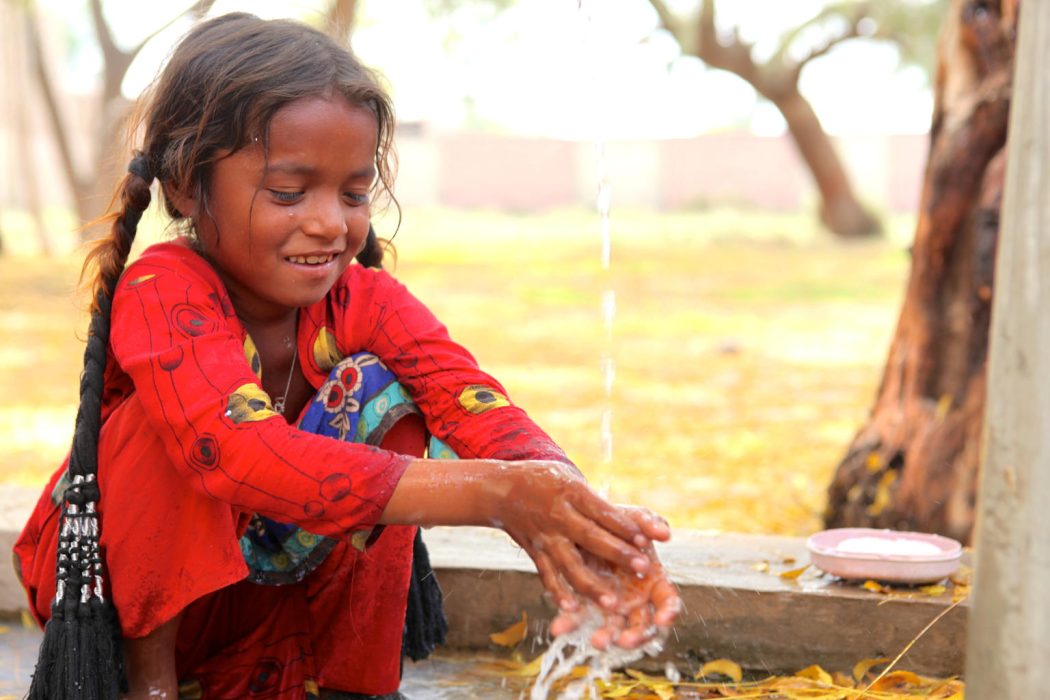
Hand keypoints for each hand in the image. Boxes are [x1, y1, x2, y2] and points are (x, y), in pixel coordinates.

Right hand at [493, 462, 664, 615]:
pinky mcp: (535, 552)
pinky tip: (572, 610)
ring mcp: (546, 537)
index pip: (604, 512)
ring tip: (612, 602)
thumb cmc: (545, 481)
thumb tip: (639, 522)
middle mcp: (559, 516)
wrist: (500, 489)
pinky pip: (548, 575)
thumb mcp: (571, 480)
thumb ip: (599, 503)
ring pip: (570, 564)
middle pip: (592, 538)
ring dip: (591, 585)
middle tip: (644, 569)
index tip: (650, 541)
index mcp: (572, 493)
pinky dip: (558, 593)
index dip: (626, 527)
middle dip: (618, 554)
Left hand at [550, 508, 680, 649]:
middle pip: (641, 625)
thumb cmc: (615, 524)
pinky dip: (569, 623)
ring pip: (612, 628)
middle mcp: (634, 600)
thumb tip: (665, 533)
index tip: (663, 620)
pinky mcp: (584, 605)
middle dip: (635, 636)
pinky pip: (577, 618)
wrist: (582, 522)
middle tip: (624, 640)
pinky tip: (559, 627)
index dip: (668, 613)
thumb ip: (647, 524)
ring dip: (606, 636)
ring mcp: (610, 606)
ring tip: (596, 642)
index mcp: (652, 582)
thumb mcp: (631, 519)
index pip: (668, 602)